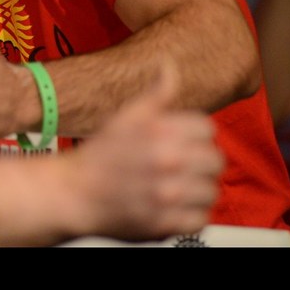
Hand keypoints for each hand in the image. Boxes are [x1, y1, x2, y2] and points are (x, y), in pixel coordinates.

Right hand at [72, 66, 222, 239]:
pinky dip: (191, 215)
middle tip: (181, 167)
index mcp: (160, 131)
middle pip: (215, 160)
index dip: (194, 134)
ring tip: (177, 188)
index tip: (181, 142)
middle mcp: (167, 161)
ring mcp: (168, 194)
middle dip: (200, 162)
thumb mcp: (125, 116)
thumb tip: (170, 65)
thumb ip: (156, 94)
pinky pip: (201, 219)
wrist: (74, 193)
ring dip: (197, 190)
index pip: (207, 129)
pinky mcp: (166, 223)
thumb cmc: (99, 154)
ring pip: (211, 191)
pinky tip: (174, 207)